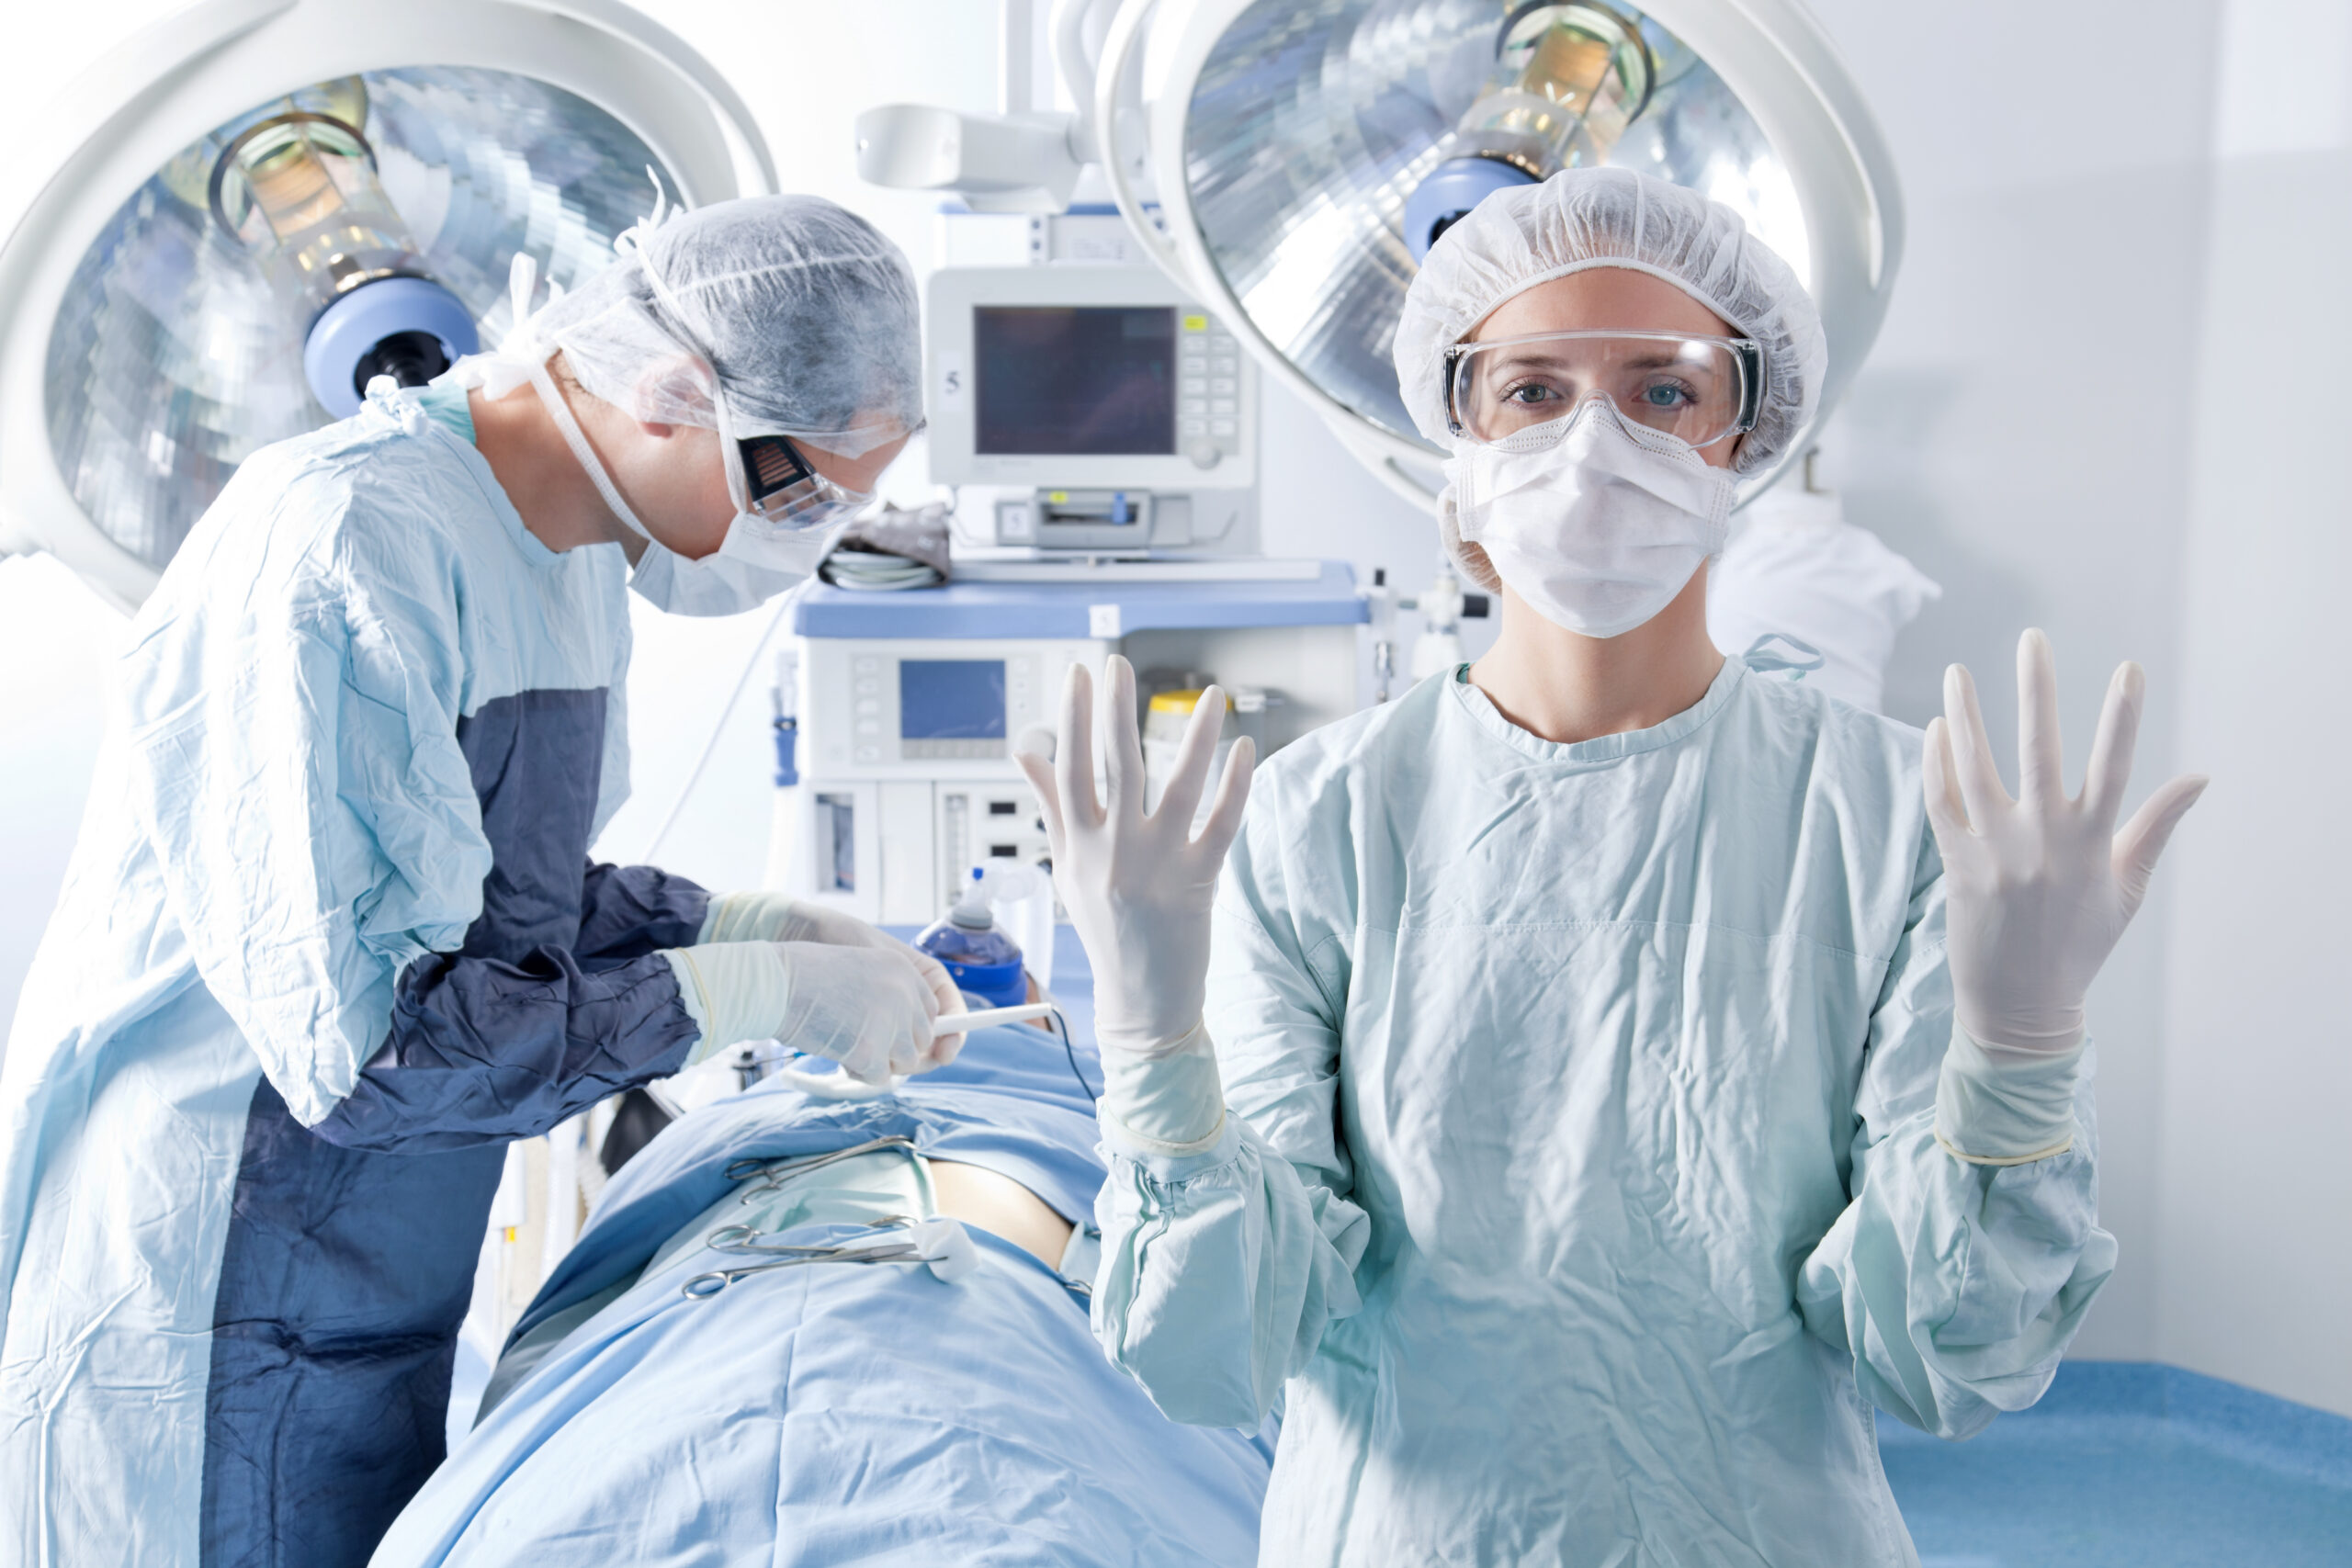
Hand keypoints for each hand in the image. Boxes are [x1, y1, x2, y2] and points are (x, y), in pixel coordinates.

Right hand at [769, 901, 967, 1064]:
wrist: (777, 982)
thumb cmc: (807, 977)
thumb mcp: (860, 974)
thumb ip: (888, 999)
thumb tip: (911, 1046)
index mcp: (904, 970)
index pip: (931, 1010)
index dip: (916, 1030)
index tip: (903, 1042)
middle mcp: (905, 993)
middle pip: (922, 1040)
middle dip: (898, 1049)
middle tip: (868, 1048)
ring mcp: (891, 1021)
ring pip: (905, 1061)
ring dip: (879, 1062)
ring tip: (848, 1048)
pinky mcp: (872, 1049)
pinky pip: (880, 1076)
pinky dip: (860, 1073)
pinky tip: (840, 1056)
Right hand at [1014, 656, 1253, 1053]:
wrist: (1141, 1002)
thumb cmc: (1104, 929)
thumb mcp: (1068, 868)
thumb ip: (1051, 807)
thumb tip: (1026, 752)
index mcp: (1078, 847)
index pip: (1069, 770)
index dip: (1072, 718)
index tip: (1077, 674)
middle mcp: (1113, 853)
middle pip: (1115, 767)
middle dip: (1116, 709)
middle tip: (1119, 663)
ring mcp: (1156, 867)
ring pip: (1178, 787)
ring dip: (1196, 737)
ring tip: (1212, 695)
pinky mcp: (1197, 882)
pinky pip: (1221, 824)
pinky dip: (1235, 785)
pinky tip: (1244, 749)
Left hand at [1925, 630, 2207, 1051]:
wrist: (2019, 1004)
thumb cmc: (2079, 943)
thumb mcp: (2126, 888)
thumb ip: (2154, 826)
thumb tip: (2200, 777)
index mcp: (2091, 844)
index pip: (2114, 767)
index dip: (2123, 717)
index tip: (2130, 669)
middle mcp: (2042, 841)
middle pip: (2039, 749)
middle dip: (2036, 690)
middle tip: (2032, 638)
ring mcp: (1993, 850)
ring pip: (1974, 767)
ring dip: (1964, 715)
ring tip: (1956, 672)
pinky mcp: (1955, 863)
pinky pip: (1941, 800)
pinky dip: (1936, 762)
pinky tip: (1938, 727)